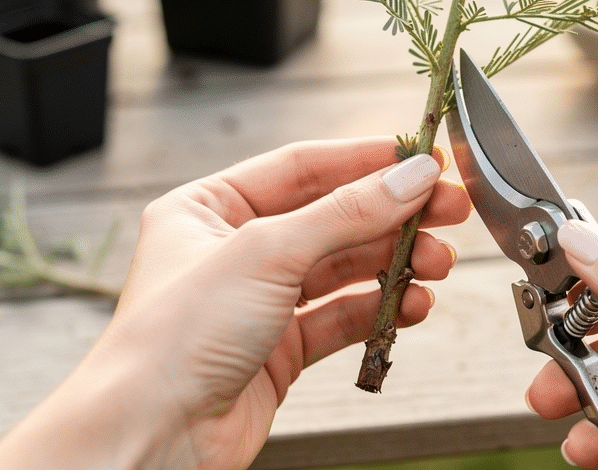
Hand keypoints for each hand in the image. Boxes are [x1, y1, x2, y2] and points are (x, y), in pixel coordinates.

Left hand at [0, 138, 470, 469]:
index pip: (304, 166)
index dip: (367, 159)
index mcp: (211, 207)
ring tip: (438, 263)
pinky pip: (342, 317)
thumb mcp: (268, 252)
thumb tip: (412, 177)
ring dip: (395, 263)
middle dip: (393, 215)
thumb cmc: (174, 338)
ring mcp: (259, 301)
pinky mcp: (279, 349)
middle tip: (449, 209)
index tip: (423, 156)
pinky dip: (381, 308)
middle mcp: (235, 249)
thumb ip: (347, 212)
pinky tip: (415, 304)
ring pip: (343, 268)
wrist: (149, 440)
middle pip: (333, 216)